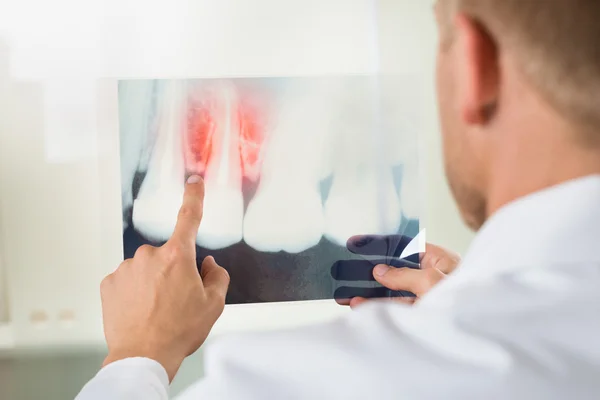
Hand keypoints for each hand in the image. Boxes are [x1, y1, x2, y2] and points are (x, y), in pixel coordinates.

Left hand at [100, 175, 229, 380]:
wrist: (143, 355)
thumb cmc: (179, 331)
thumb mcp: (214, 305)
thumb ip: (217, 276)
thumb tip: (207, 264)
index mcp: (178, 256)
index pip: (189, 217)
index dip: (194, 197)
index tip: (194, 182)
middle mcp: (150, 255)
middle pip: (168, 255)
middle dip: (174, 271)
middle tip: (177, 300)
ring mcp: (127, 268)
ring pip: (146, 268)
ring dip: (153, 282)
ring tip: (157, 311)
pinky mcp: (109, 283)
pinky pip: (128, 280)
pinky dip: (135, 292)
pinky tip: (140, 311)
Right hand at [332, 235, 459, 307]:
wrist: (482, 331)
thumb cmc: (466, 299)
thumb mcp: (431, 280)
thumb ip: (403, 274)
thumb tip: (380, 271)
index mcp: (439, 259)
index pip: (403, 246)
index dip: (380, 245)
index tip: (356, 243)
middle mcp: (431, 275)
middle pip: (394, 269)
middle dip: (369, 271)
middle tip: (346, 271)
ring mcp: (425, 296)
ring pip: (391, 291)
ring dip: (368, 293)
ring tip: (346, 295)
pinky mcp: (420, 314)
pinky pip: (394, 307)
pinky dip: (375, 307)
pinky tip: (359, 305)